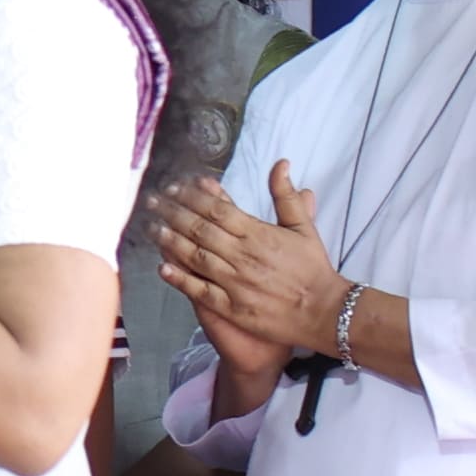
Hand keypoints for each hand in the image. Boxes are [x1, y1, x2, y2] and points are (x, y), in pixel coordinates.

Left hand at [148, 159, 345, 362]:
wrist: (324, 312)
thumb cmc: (313, 269)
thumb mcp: (304, 228)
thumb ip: (286, 196)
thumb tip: (280, 164)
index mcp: (258, 234)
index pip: (217, 209)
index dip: (192, 196)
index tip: (174, 187)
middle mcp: (243, 256)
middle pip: (200, 229)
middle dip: (172, 213)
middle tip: (151, 201)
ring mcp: (236, 283)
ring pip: (195, 257)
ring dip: (170, 241)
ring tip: (151, 227)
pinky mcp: (232, 307)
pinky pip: (200, 291)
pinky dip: (180, 279)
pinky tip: (162, 267)